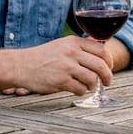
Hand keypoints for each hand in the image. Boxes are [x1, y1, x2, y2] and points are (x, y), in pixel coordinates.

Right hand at [0, 36, 115, 95]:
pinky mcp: (61, 81)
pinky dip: (81, 91)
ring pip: (92, 78)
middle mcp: (72, 52)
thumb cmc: (42, 57)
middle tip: (108, 81)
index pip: (101, 49)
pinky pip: (80, 89)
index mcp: (73, 42)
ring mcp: (67, 67)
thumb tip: (101, 53)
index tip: (110, 66)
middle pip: (100, 65)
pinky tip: (77, 89)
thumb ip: (79, 48)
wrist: (22, 65)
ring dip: (93, 85)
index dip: (109, 60)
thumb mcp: (62, 45)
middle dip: (108, 76)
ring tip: (89, 87)